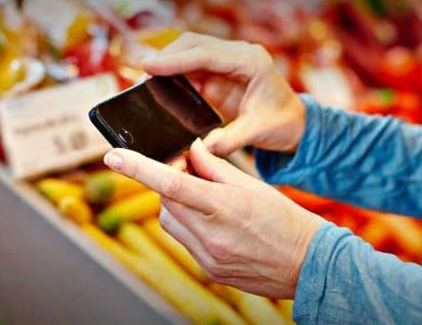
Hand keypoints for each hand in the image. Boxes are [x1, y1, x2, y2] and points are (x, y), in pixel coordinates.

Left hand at [103, 140, 324, 298]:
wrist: (309, 264)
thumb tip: (189, 150)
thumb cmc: (285, 219)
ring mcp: (208, 257)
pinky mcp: (209, 271)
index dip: (138, 168)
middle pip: (165, 201)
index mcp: (223, 207)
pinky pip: (184, 241)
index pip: (171, 183)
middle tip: (189, 172)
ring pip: (170, 222)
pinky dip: (188, 226)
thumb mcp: (252, 185)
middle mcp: (211, 235)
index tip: (112, 156)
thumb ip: (214, 167)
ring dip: (176, 205)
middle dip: (169, 182)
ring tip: (205, 200)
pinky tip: (211, 223)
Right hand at [143, 32, 304, 155]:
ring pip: (189, 52)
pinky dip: (174, 76)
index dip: (176, 60)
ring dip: (168, 65)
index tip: (149, 66)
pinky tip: (160, 88)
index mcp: (251, 61)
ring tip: (146, 82)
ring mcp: (226, 62)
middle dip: (167, 57)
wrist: (294, 123)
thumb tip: (201, 148)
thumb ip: (230, 140)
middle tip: (143, 74)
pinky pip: (190, 69)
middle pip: (193, 44)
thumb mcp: (258, 133)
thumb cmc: (281, 123)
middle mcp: (237, 55)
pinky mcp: (218, 73)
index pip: (206, 54)